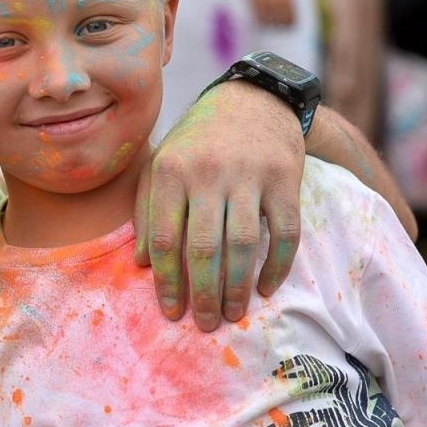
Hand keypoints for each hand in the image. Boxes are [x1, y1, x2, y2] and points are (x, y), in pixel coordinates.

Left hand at [135, 82, 302, 330]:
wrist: (252, 102)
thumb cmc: (196, 144)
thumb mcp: (160, 166)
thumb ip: (146, 211)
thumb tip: (141, 264)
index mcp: (170, 171)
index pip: (163, 238)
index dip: (167, 281)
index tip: (171, 313)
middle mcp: (208, 172)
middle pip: (203, 247)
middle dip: (203, 293)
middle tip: (205, 324)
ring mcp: (250, 175)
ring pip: (242, 244)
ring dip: (237, 287)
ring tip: (232, 314)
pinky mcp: (286, 178)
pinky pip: (285, 232)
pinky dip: (277, 266)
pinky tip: (266, 290)